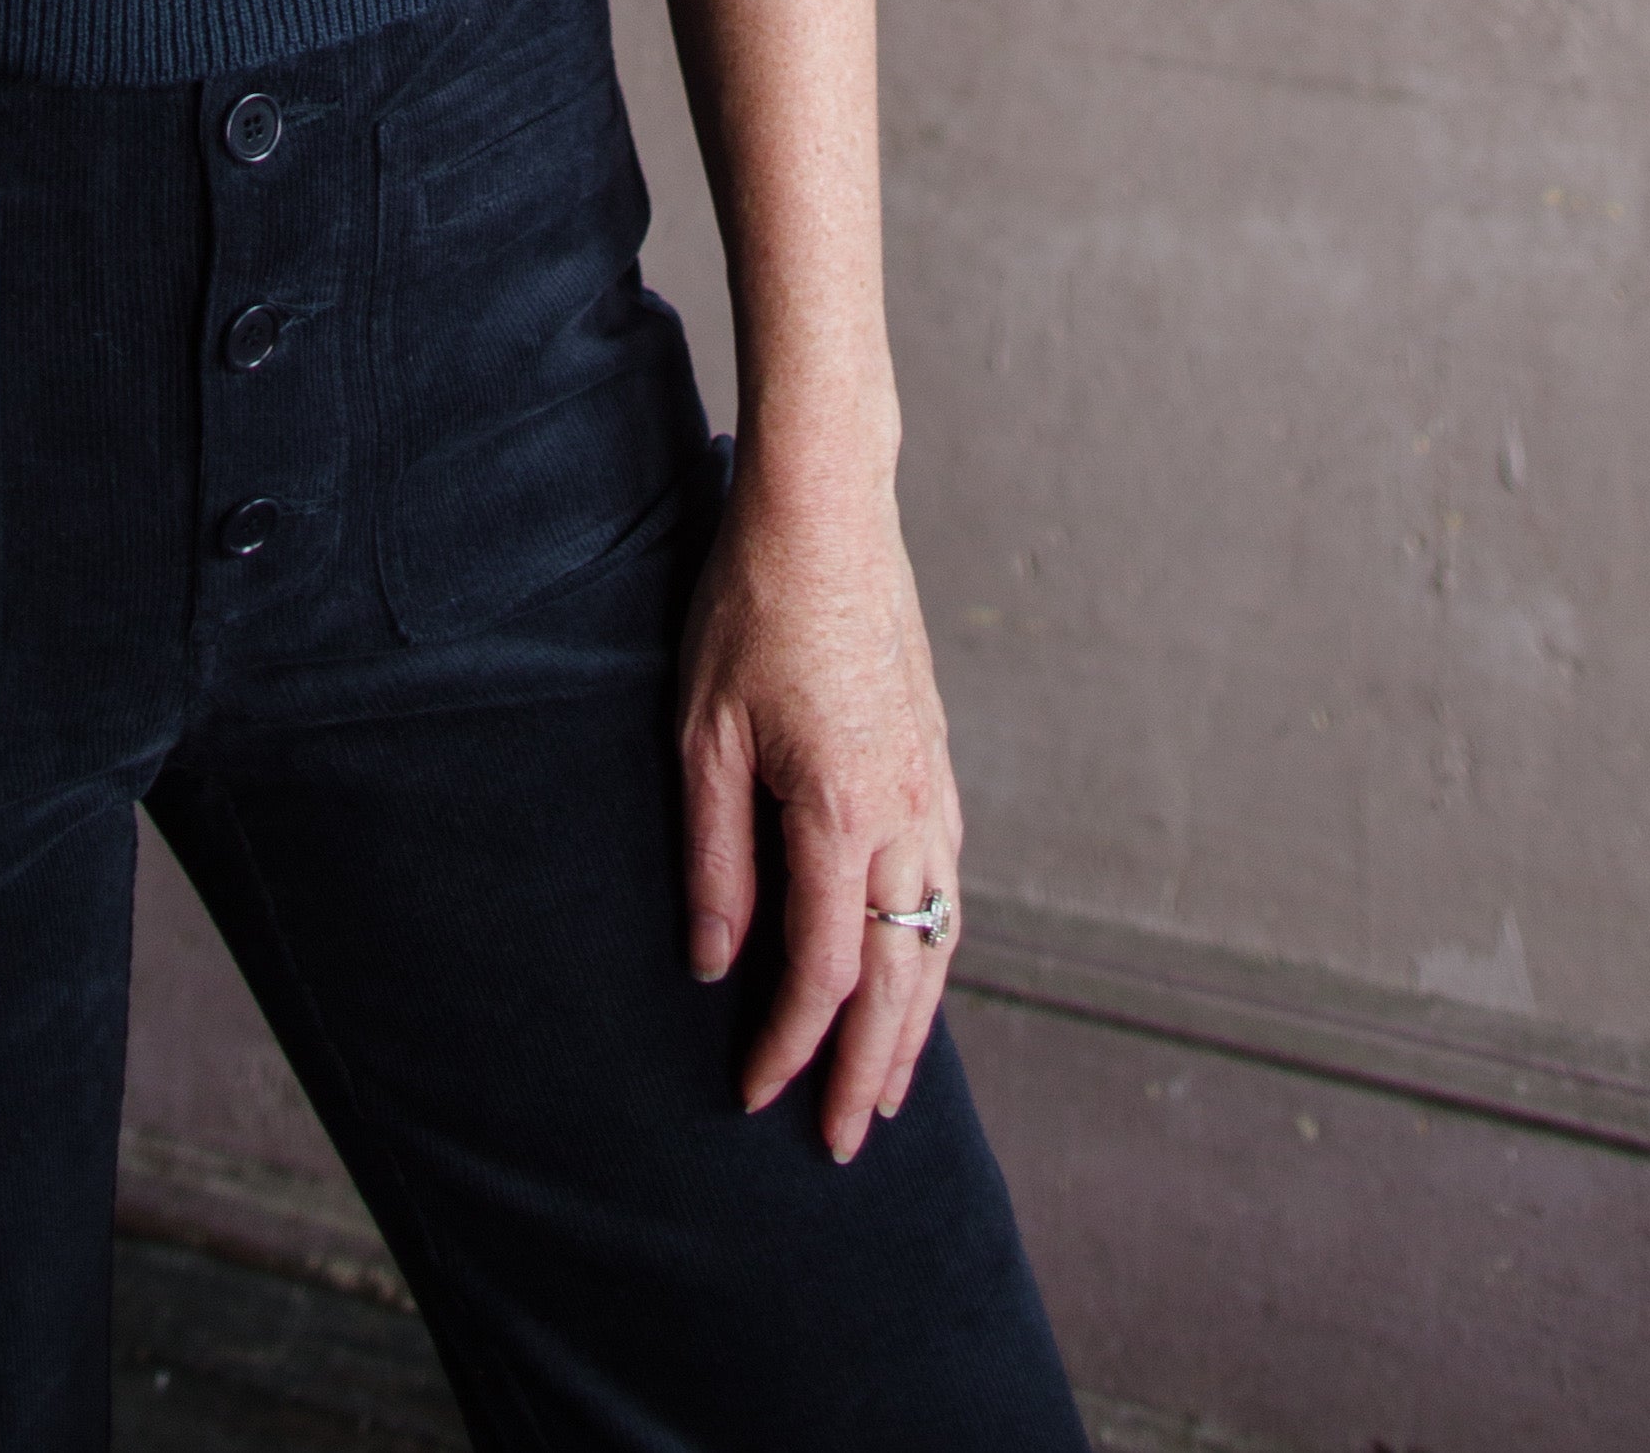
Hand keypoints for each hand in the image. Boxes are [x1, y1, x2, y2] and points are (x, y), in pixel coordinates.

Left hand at [677, 452, 960, 1160]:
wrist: (827, 508)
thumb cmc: (750, 607)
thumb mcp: (702, 734)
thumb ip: (713, 857)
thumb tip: (712, 963)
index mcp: (841, 811)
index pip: (821, 968)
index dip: (790, 1044)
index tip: (757, 1098)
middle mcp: (906, 809)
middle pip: (901, 973)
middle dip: (872, 1067)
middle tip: (848, 1142)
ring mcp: (933, 782)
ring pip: (938, 932)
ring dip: (916, 1018)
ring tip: (892, 1082)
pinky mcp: (936, 755)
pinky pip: (948, 880)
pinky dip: (936, 945)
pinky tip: (917, 963)